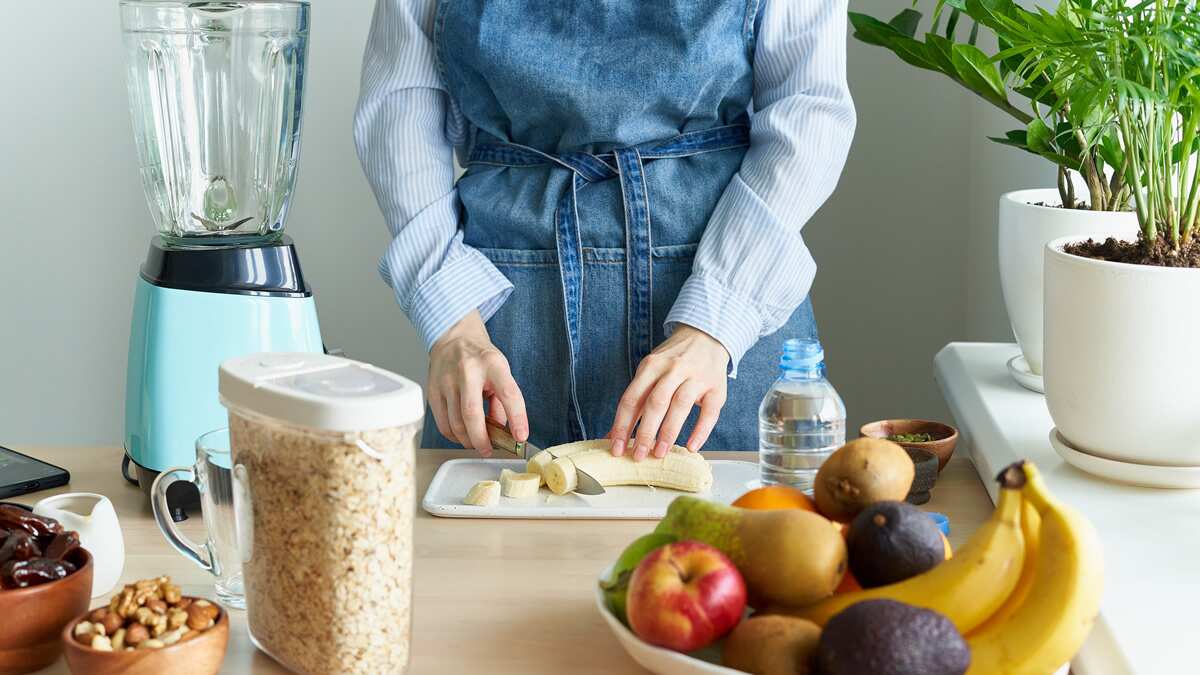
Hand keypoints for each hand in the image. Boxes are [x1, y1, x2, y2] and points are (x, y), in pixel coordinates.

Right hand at [428, 311, 528, 455]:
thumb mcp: (501, 371)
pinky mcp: (433, 391)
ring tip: (477, 442)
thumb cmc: (481, 358)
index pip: (507, 393)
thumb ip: (503, 401)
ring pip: (455, 423)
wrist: (454, 338)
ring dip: (468, 440)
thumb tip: (503, 432)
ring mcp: (447, 381)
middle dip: (481, 439)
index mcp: (492, 364)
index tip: (521, 437)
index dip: (516, 418)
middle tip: (488, 450)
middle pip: (472, 413)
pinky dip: (454, 436)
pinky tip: (462, 435)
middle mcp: (467, 371)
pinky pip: (443, 423)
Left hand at [608, 325, 729, 460]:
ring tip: (659, 453)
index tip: (616, 448)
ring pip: (680, 405)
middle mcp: (673, 369)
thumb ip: (636, 400)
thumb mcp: (650, 371)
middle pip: (655, 403)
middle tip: (638, 456)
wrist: (707, 336)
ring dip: (668, 432)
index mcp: (651, 366)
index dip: (622, 425)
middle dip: (644, 432)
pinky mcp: (717, 387)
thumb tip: (615, 435)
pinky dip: (700, 431)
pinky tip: (691, 446)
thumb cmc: (673, 361)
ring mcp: (696, 377)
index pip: (631, 399)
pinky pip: (709, 412)